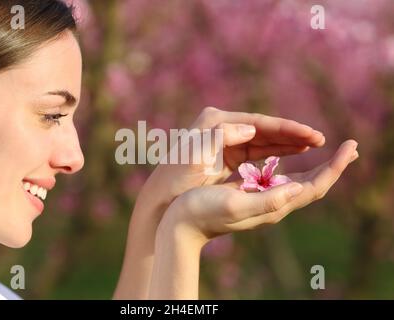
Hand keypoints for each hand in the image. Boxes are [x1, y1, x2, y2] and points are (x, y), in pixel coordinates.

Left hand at [140, 106, 325, 209]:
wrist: (161, 197)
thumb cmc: (176, 178)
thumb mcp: (195, 156)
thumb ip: (220, 137)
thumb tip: (251, 127)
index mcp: (215, 121)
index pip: (258, 123)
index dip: (286, 128)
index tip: (310, 133)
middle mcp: (221, 126)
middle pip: (264, 128)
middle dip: (291, 133)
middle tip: (319, 138)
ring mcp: (224, 140)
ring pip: (263, 139)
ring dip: (286, 142)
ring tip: (311, 144)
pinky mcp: (227, 154)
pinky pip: (256, 150)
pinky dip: (274, 151)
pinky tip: (291, 153)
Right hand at [160, 139, 357, 244]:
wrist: (182, 225)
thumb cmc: (203, 212)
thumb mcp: (234, 205)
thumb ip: (266, 200)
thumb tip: (298, 188)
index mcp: (272, 204)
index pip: (314, 186)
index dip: (334, 167)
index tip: (351, 147)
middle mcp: (272, 204)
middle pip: (312, 184)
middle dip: (333, 165)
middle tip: (352, 147)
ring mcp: (262, 200)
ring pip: (299, 181)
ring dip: (316, 165)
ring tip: (329, 151)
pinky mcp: (251, 195)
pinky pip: (281, 179)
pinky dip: (295, 167)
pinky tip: (293, 159)